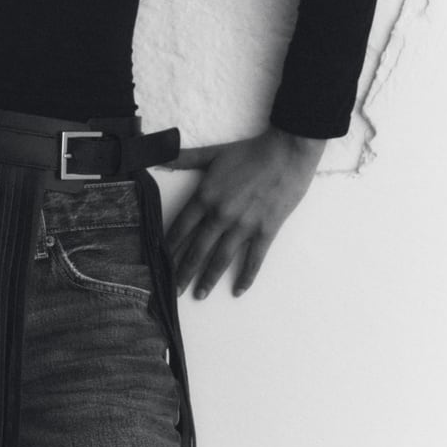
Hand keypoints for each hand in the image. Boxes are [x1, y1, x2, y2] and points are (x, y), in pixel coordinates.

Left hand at [164, 127, 325, 298]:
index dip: (168, 248)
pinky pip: (253, 260)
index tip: (160, 263)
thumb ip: (184, 158)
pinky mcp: (265, 231)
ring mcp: (243, 225)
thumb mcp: (213, 153)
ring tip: (198, 295)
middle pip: (196, 250)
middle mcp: (220, 215)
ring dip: (208, 279)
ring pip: (220, 259)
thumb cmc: (250, 152)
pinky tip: (238, 290)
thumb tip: (160, 154)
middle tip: (173, 291)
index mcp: (205, 197)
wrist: (287, 151)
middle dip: (183, 273)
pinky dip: (246, 277)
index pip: (180, 229)